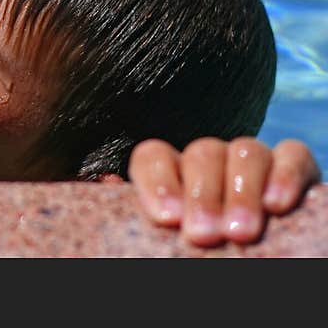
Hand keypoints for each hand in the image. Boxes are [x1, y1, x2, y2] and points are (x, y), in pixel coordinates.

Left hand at [129, 137, 320, 246]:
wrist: (241, 246)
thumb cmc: (192, 241)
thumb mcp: (161, 231)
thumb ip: (136, 209)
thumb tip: (105, 181)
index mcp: (171, 169)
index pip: (153, 155)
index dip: (157, 182)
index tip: (165, 218)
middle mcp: (208, 158)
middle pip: (201, 154)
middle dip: (202, 195)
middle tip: (203, 235)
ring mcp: (248, 158)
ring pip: (245, 150)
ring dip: (240, 192)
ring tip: (239, 232)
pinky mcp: (291, 164)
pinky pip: (291, 154)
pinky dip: (285, 174)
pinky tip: (276, 204)